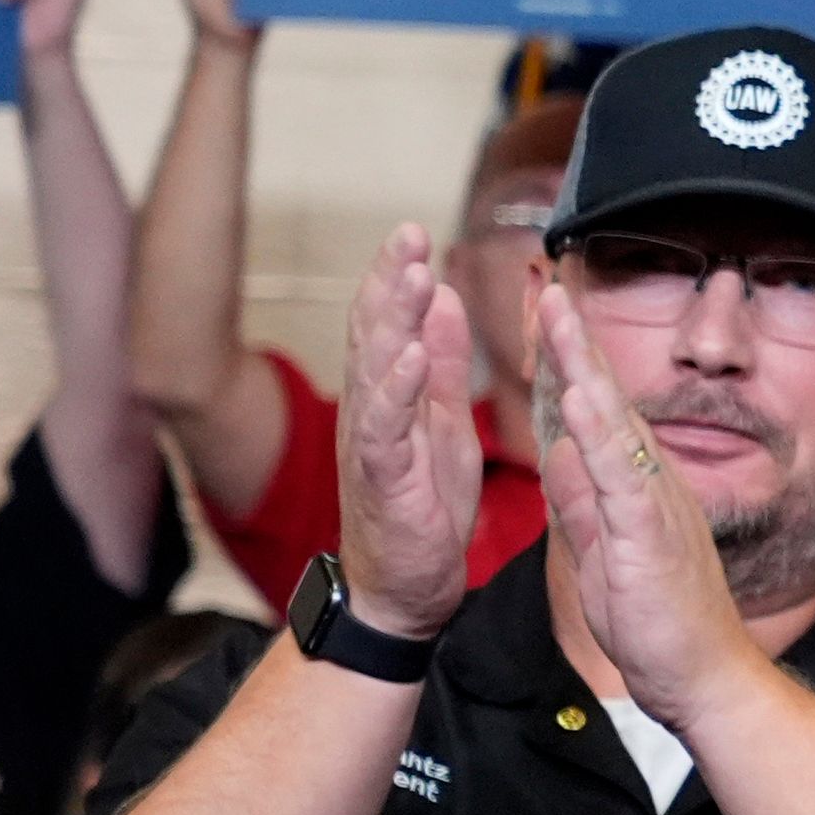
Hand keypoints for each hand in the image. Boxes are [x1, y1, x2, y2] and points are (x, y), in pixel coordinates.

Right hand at [334, 227, 483, 640]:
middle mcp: (372, 409)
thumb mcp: (442, 420)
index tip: (414, 230)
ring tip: (412, 277)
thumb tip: (442, 296)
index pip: (389, 323)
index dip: (397, 276)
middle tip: (407, 232)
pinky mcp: (383, 479)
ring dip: (395, 321)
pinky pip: (386, 428)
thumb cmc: (422, 502)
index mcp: (391, 394)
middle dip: (390, 281)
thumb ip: (441, 361)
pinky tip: (412, 358)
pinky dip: (398, 390)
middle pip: (376, 333)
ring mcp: (373, 442)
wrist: (406, 585)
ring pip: (377, 370)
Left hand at [532, 286, 760, 729]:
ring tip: (560, 315)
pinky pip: (621, 473)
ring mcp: (655, 505)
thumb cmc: (661, 629)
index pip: (599, 415)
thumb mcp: (604, 556)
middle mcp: (652, 485)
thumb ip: (584, 505)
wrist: (706, 679)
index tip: (548, 319)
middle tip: (552, 285)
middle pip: (610, 400)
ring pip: (616, 422)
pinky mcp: (651, 534)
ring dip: (586, 365)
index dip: (572, 364)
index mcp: (636, 490)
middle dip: (578, 341)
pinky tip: (580, 395)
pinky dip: (599, 431)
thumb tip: (560, 456)